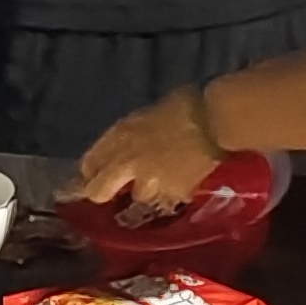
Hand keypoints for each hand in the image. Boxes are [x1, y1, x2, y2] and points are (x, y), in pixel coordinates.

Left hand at [71, 86, 223, 214]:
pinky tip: (183, 181)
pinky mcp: (170, 196)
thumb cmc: (186, 105)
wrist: (217, 121)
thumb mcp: (148, 116)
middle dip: (103, 192)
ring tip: (164, 180)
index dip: (92, 172)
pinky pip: (166, 199)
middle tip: (116, 191)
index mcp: (119, 135)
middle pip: (98, 191)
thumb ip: (130, 137)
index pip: (88, 164)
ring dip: (147, 191)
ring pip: (138, 196)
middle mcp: (126, 162)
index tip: (97, 175)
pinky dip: (172, 193)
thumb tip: (124, 150)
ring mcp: (147, 182)